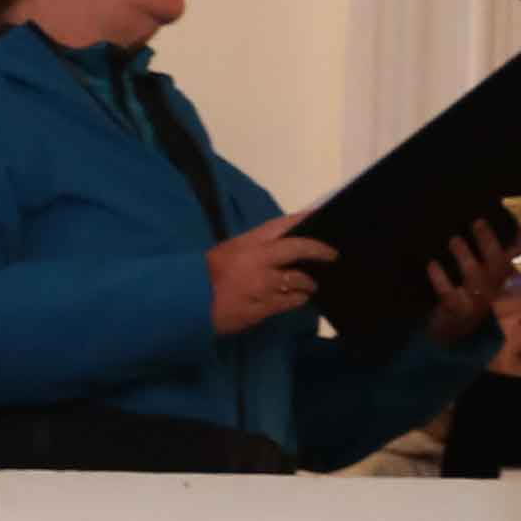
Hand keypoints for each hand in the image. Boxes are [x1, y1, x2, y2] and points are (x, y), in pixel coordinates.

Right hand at [205, 214, 335, 333]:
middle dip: (319, 250)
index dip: (303, 218)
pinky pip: (289, 302)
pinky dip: (298, 299)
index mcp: (247, 242)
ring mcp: (262, 284)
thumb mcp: (228, 252)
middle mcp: (258, 259)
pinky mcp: (262, 306)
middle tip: (333, 255)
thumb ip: (254, 250)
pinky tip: (301, 299)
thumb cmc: (205, 275)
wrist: (188, 302)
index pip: (281, 225)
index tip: (320, 214)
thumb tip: (281, 250)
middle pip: (298, 249)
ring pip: (298, 280)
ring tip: (312, 285)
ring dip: (309, 283)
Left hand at [425, 219, 520, 349]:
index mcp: (510, 286)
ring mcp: (478, 304)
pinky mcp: (457, 311)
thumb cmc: (482, 307)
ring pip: (474, 278)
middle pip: (498, 266)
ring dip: (464, 257)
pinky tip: (432, 265)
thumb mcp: (499, 283)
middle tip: (477, 223)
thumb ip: (513, 257)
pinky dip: (440, 279)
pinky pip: (449, 294)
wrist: (459, 344)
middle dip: (488, 243)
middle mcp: (498, 294)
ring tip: (454, 241)